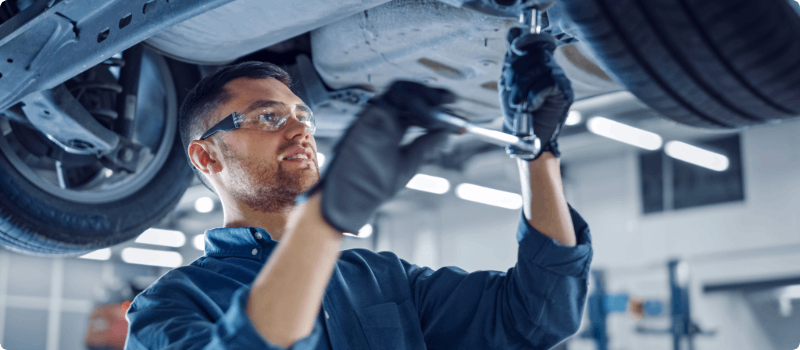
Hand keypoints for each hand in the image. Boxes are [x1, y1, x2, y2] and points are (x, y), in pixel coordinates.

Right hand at [312, 81, 454, 233]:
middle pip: (409, 95)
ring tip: (439, 107)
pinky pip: (388, 100)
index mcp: (393, 129)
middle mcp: (383, 120)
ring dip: (422, 96)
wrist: (352, 199)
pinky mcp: (365, 119)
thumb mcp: (408, 164)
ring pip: (399, 91)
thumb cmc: (373, 186)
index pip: (416, 108)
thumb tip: (446, 133)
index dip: (435, 104)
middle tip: (449, 99)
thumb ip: (426, 146)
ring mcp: (373, 118)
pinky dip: (409, 102)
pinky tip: (424, 115)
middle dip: (432, 94)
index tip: (452, 105)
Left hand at [499, 27, 573, 157]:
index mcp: (535, 63)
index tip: (513, 53)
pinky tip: (530, 107)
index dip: (522, 42)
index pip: (533, 39)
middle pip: (532, 53)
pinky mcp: (565, 91)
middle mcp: (549, 67)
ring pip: (539, 67)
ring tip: (518, 104)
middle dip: (515, 75)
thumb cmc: (517, 114)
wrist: (526, 139)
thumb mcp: (508, 84)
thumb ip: (511, 61)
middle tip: (512, 97)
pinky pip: (548, 83)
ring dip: (522, 88)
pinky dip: (534, 96)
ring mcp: (559, 77)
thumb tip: (513, 32)